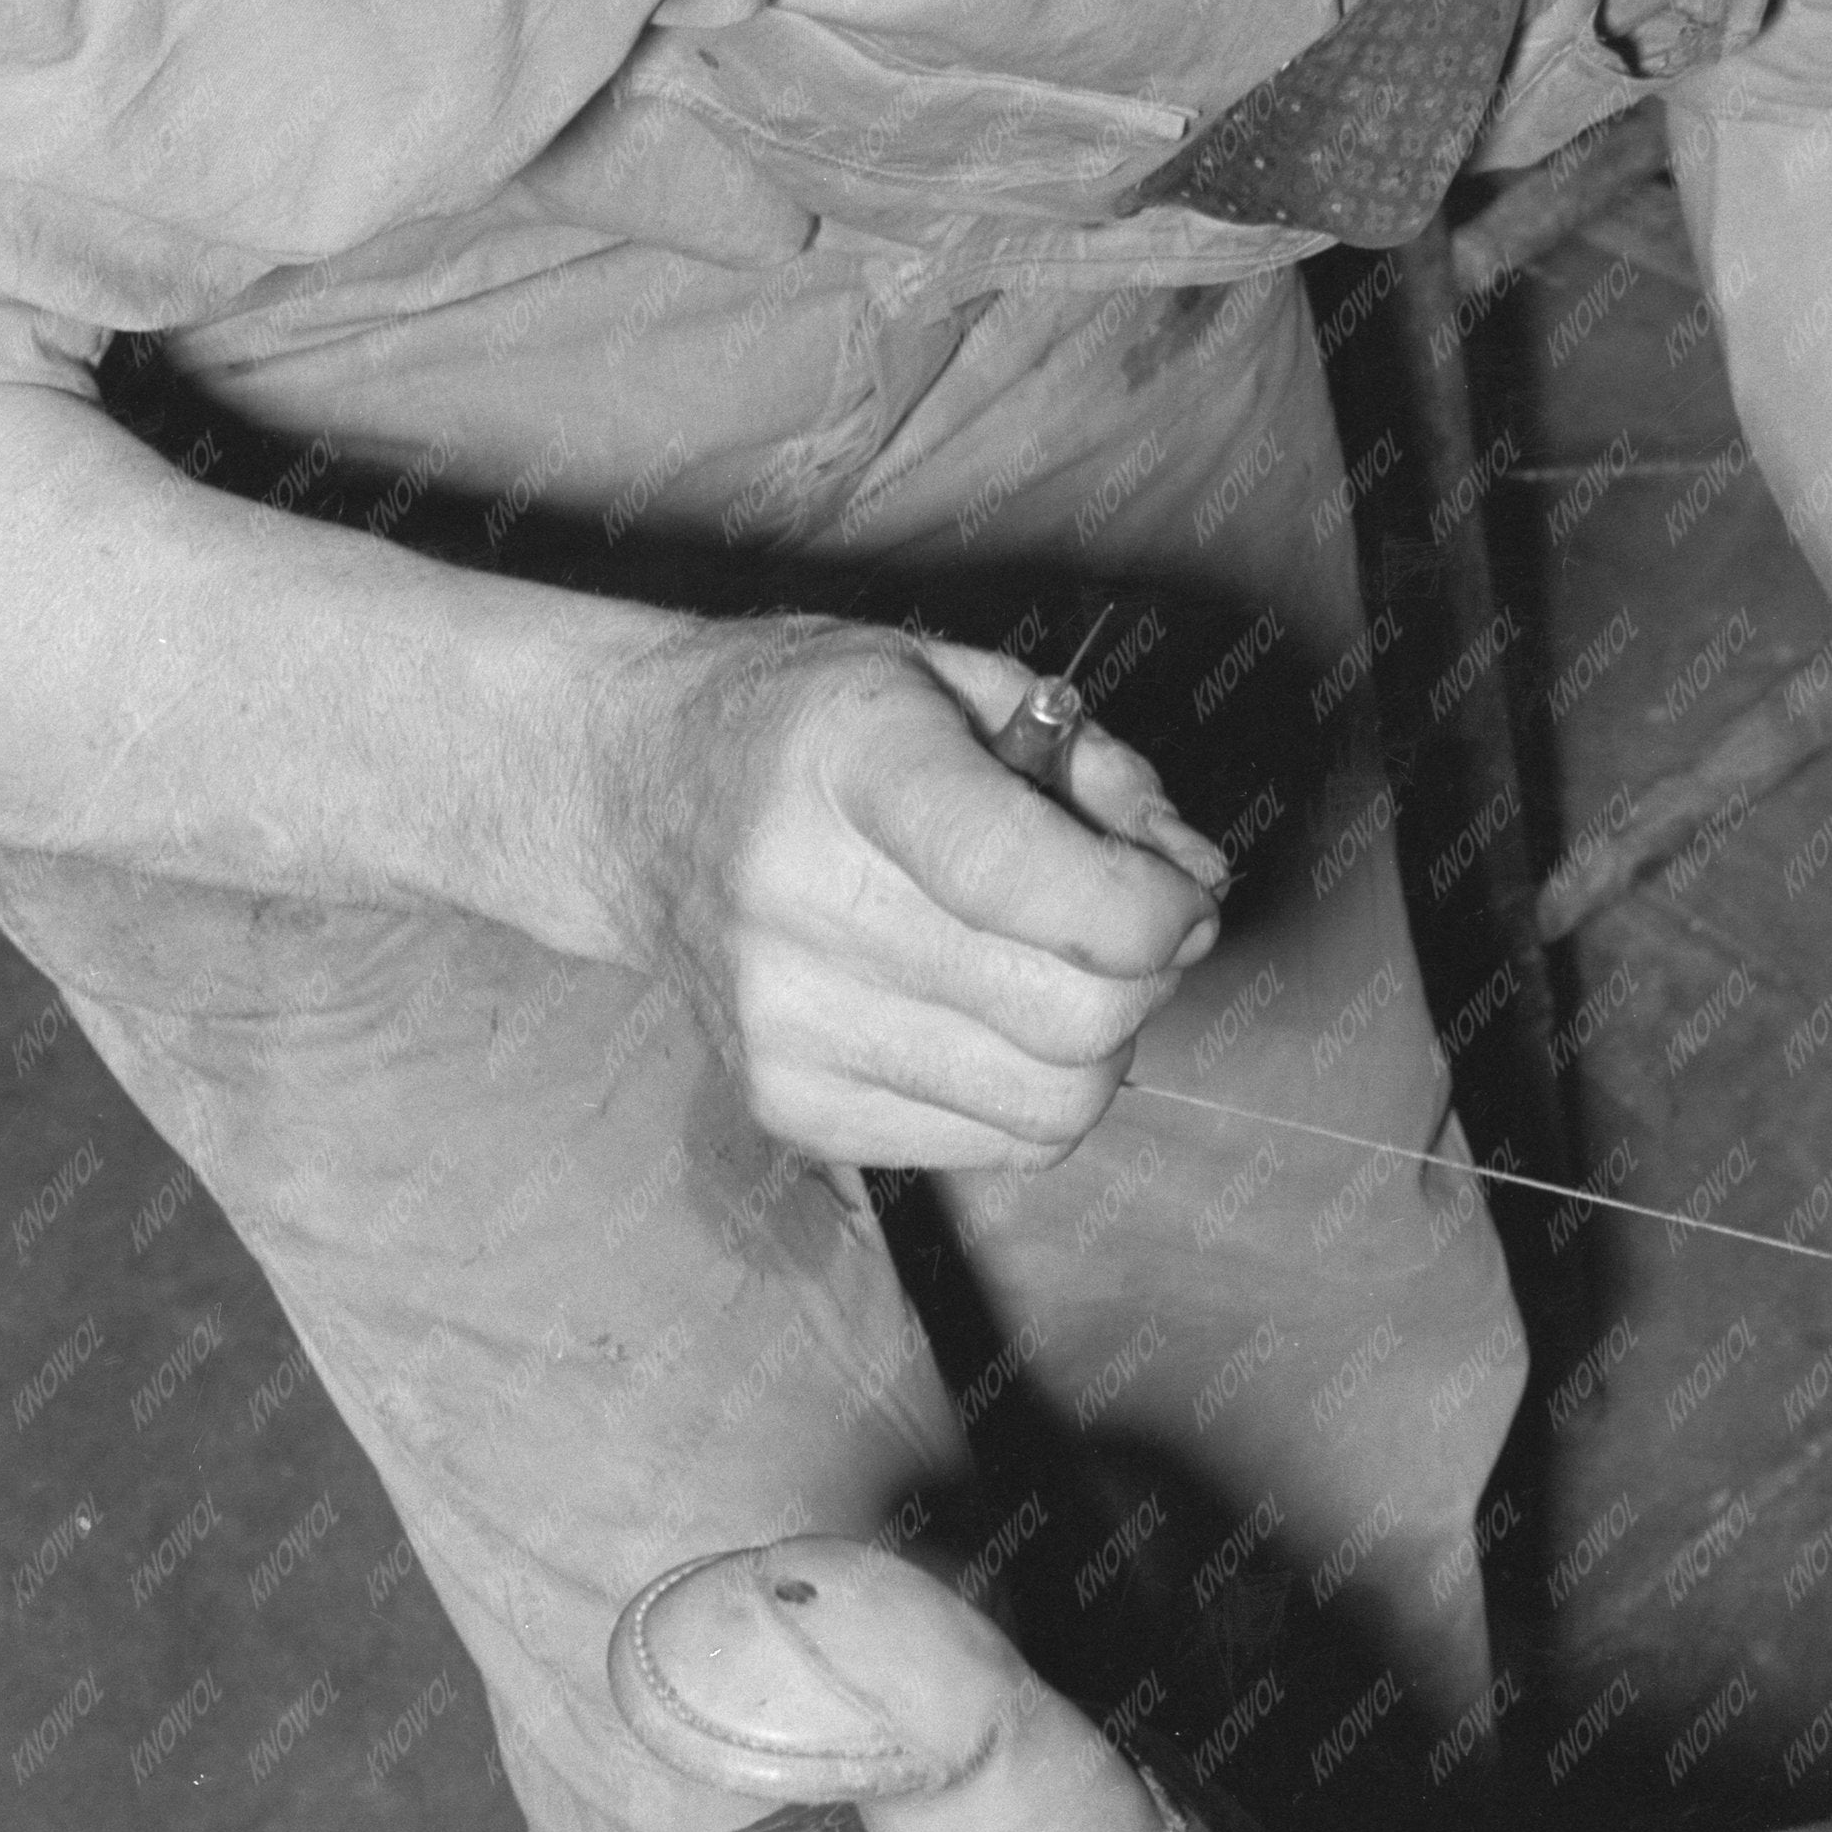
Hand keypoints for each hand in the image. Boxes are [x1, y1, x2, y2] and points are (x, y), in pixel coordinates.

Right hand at [606, 615, 1222, 1170]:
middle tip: (1114, 931)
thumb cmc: (820, 726)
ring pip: (1052, 1108)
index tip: (1169, 897)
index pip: (1039, 886)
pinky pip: (994, 1150)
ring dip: (1090, 1049)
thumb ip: (1103, 772)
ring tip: (1039, 971)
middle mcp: (802, 897)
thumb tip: (1196, 888)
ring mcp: (784, 1022)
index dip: (1151, 913)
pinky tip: (971, 1016)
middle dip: (1141, 981)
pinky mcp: (787, 1108)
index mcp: (857, 757)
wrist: (635, 793)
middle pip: (1076, 1021)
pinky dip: (1020, 1092)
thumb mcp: (963, 682)